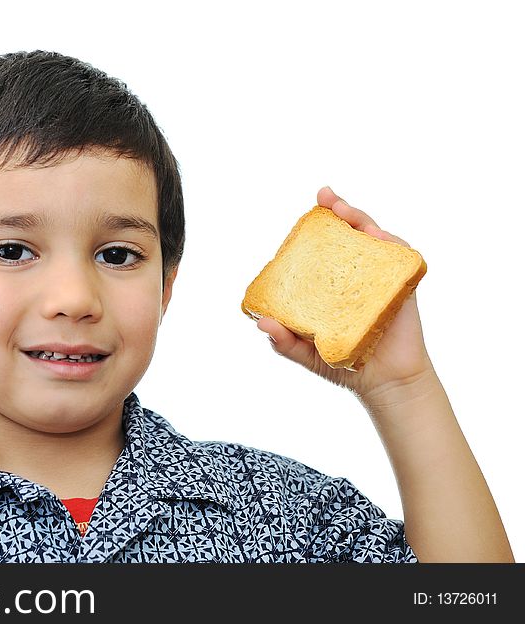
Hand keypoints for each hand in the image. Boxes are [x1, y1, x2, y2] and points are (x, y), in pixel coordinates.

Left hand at [256, 187, 434, 401]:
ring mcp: (382, 279)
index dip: (318, 226)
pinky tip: (376, 236)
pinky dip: (390, 245)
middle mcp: (358, 275)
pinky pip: (401, 260)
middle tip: (325, 197)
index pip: (326, 247)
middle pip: (352, 234)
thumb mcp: (305, 354)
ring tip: (344, 211)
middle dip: (340, 211)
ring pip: (375, 240)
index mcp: (334, 284)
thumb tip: (261, 323)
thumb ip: (284, 341)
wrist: (384, 384)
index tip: (310, 208)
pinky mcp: (404, 288)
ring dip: (361, 220)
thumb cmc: (343, 366)